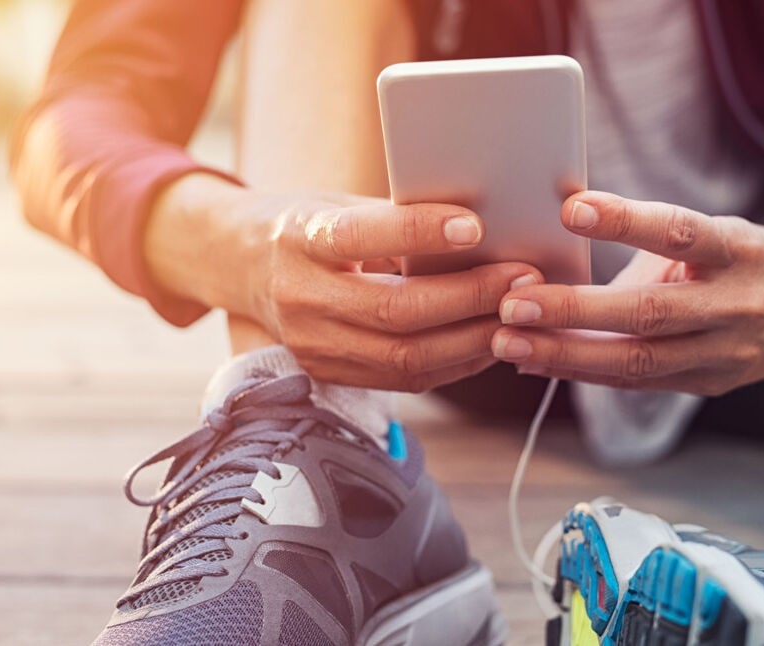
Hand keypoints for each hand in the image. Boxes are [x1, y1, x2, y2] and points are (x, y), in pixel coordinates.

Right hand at [146, 176, 541, 391]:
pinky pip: (405, 380)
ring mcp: (313, 346)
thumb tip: (479, 228)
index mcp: (298, 240)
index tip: (475, 225)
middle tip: (525, 278)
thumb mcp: (336, 204)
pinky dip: (456, 363)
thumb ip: (394, 219)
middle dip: (470, 298)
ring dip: (474, 340)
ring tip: (522, 315)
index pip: (359, 237)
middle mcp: (300, 299)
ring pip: (405, 358)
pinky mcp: (330, 375)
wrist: (238, 266)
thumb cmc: (304, 224)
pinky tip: (492, 342)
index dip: (419, 233)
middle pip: (394, 311)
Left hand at [490, 191, 763, 394]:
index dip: (625, 221)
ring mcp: (726, 353)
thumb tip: (558, 236)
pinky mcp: (710, 384)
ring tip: (509, 342)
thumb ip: (646, 240)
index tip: (571, 208)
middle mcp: (737, 304)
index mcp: (737, 249)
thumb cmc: (740, 259)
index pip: (679, 231)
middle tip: (514, 303)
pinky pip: (638, 382)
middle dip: (574, 311)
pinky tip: (538, 360)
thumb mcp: (710, 234)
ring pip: (639, 362)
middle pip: (650, 313)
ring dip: (566, 354)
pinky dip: (584, 371)